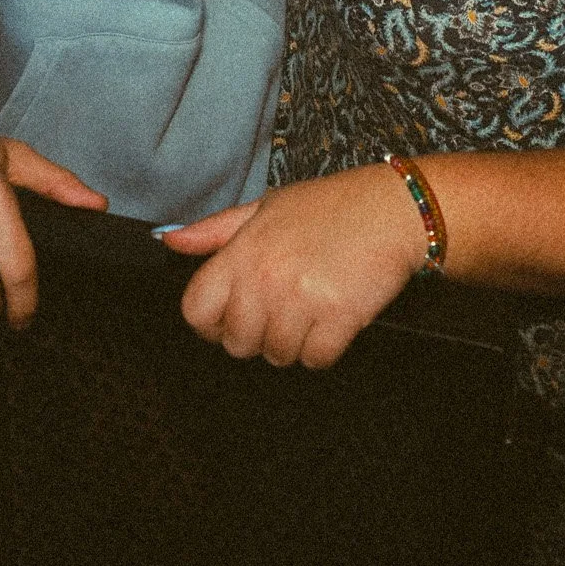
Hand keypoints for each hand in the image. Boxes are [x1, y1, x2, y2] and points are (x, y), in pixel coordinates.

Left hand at [164, 164, 428, 369]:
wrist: (393, 209)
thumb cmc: (332, 206)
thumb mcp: (268, 207)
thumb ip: (216, 230)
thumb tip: (171, 241)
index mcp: (243, 251)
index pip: (196, 311)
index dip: (212, 321)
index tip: (234, 315)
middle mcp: (265, 277)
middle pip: (237, 343)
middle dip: (259, 332)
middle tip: (286, 304)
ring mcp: (300, 300)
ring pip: (277, 355)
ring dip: (295, 340)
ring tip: (313, 304)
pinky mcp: (336, 318)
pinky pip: (315, 359)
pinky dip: (326, 347)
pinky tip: (334, 315)